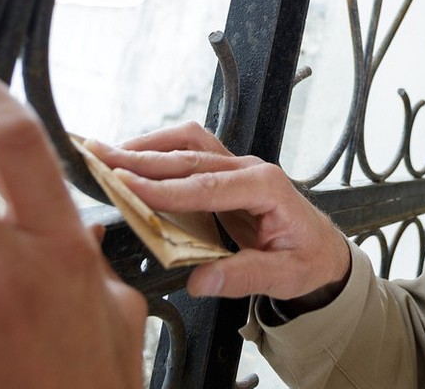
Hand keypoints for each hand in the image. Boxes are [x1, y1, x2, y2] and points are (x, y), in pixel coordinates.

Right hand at [87, 123, 350, 305]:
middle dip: (142, 158)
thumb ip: (244, 276)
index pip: (207, 185)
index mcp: (267, 187)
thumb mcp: (285, 276)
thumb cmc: (307, 260)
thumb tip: (201, 281)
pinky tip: (135, 158)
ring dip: (148, 146)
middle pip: (191, 157)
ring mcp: (238, 166)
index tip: (127, 185)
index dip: (164, 187)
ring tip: (108, 152)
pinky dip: (160, 149)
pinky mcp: (227, 171)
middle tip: (101, 159)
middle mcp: (251, 169)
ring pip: (189, 143)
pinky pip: (192, 150)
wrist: (323, 251)